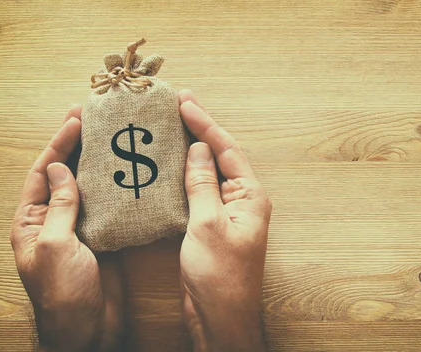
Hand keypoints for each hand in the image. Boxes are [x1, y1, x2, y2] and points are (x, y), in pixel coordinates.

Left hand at [10, 107, 124, 351]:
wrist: (88, 329)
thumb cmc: (62, 292)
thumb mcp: (54, 245)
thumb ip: (59, 206)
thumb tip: (61, 169)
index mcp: (32, 221)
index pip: (43, 173)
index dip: (59, 145)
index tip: (75, 120)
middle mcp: (53, 219)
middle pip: (64, 173)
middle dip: (75, 144)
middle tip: (91, 116)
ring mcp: (79, 226)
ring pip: (87, 185)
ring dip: (97, 160)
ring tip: (110, 135)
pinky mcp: (103, 235)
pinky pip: (107, 204)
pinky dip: (115, 185)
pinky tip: (126, 170)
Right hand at [178, 90, 271, 351]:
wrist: (221, 318)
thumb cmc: (220, 276)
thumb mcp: (207, 225)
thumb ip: (202, 184)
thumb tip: (198, 149)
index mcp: (250, 196)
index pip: (226, 149)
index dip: (205, 123)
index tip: (185, 102)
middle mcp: (243, 201)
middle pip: (220, 156)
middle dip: (200, 130)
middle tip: (179, 104)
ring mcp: (228, 213)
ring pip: (208, 173)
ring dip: (191, 151)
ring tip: (172, 126)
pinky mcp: (212, 226)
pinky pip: (199, 192)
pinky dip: (185, 177)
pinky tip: (170, 165)